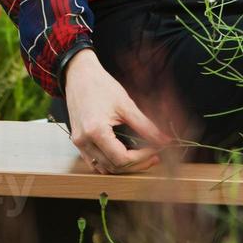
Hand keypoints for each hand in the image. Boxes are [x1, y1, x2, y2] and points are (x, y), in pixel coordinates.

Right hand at [62, 49, 173, 173]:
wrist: (79, 74)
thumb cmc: (100, 85)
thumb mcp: (126, 104)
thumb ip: (146, 126)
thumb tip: (164, 140)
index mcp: (96, 131)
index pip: (122, 159)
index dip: (142, 158)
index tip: (155, 150)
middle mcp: (84, 141)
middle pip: (114, 167)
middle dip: (136, 164)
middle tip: (154, 156)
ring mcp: (78, 143)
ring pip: (103, 168)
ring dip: (123, 166)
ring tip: (141, 157)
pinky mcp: (77, 141)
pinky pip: (94, 161)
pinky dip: (109, 163)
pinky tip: (123, 154)